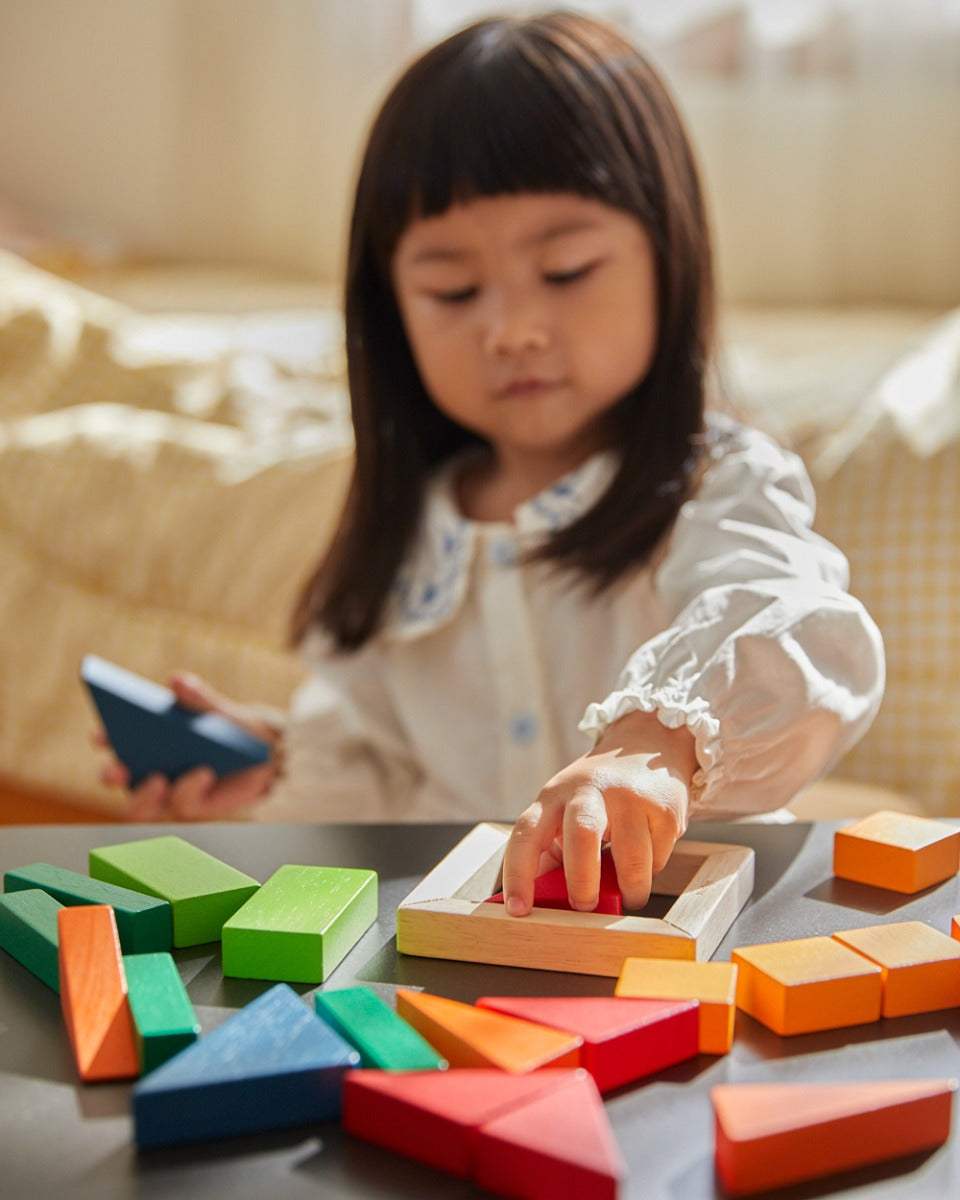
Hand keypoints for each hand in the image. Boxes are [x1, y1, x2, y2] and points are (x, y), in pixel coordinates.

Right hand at [94, 671, 280, 820]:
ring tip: (158, 780)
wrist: (259, 752)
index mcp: (140, 739)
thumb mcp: (215, 709)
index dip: (101, 736)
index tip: (99, 734)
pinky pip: (180, 805)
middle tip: (118, 768)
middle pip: (115, 776)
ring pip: (138, 806)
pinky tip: (203, 773)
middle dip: (112, 773)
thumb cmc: (226, 726)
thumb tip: (176, 681)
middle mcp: (143, 769)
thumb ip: (197, 697)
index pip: (110, 738)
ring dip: (143, 796)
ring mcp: (163, 792)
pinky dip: (189, 788)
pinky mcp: (187, 807)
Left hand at [501, 710, 696, 915]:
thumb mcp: (565, 811)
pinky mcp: (664, 809)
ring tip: (629, 894)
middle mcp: (590, 790)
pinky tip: (648, 855)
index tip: (517, 909)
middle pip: (582, 836)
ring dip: (630, 890)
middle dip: (581, 881)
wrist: (648, 748)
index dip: (518, 873)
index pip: (527, 833)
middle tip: (584, 905)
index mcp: (555, 796)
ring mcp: (630, 797)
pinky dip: (652, 872)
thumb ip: (552, 854)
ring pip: (631, 860)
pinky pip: (658, 860)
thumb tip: (540, 906)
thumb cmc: (598, 795)